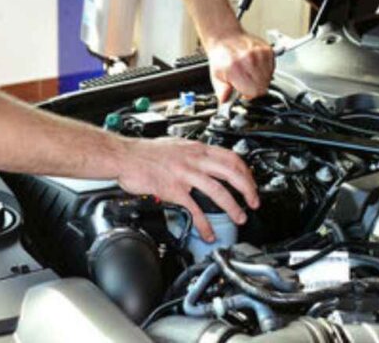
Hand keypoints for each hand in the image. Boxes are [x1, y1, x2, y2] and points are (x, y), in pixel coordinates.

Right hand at [116, 137, 259, 241]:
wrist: (124, 156)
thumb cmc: (145, 152)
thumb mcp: (175, 146)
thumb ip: (192, 154)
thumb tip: (205, 160)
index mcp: (196, 149)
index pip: (231, 157)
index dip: (246, 172)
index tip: (251, 183)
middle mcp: (194, 159)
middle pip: (231, 173)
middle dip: (248, 189)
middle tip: (255, 202)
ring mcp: (185, 174)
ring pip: (218, 191)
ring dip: (233, 207)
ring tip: (240, 218)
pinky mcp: (173, 189)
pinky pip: (194, 208)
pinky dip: (205, 224)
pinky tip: (209, 232)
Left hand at [206, 31, 274, 101]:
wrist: (226, 38)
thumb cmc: (222, 57)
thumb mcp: (216, 77)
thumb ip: (222, 92)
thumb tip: (226, 101)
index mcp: (236, 68)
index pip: (254, 92)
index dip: (248, 94)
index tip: (242, 91)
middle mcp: (250, 59)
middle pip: (263, 87)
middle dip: (254, 88)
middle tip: (245, 82)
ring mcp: (260, 53)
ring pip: (269, 78)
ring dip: (261, 79)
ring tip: (249, 73)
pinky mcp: (268, 50)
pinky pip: (272, 68)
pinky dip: (265, 71)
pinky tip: (255, 66)